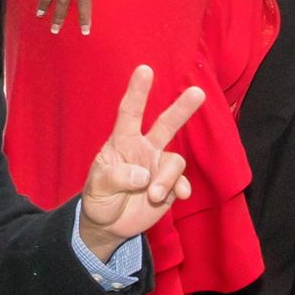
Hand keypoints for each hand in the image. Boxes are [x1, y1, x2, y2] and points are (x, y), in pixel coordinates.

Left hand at [78, 63, 209, 256]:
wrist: (109, 225)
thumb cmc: (99, 198)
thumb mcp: (97, 187)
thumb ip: (116, 178)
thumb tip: (143, 174)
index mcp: (122, 142)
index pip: (129, 112)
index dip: (137, 91)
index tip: (145, 69)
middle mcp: (144, 149)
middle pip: (165, 124)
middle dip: (182, 109)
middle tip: (197, 93)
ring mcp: (158, 167)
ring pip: (175, 161)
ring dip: (166, 179)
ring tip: (153, 195)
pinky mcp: (170, 186)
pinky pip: (182, 182)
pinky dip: (181, 188)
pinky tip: (178, 196)